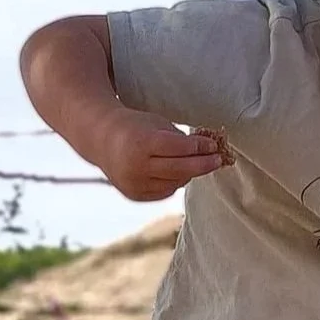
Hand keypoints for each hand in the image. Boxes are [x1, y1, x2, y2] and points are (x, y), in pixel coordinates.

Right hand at [95, 109, 228, 201]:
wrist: (102, 140)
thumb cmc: (135, 127)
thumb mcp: (157, 124)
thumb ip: (180, 139)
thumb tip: (207, 151)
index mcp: (142, 143)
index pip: (180, 148)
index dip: (200, 147)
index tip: (213, 145)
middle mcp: (137, 166)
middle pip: (180, 169)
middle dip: (202, 164)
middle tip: (217, 159)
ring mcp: (135, 184)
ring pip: (175, 183)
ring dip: (189, 173)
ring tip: (199, 164)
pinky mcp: (135, 195)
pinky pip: (164, 192)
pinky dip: (175, 182)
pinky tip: (179, 173)